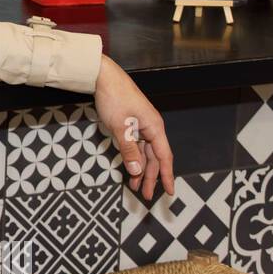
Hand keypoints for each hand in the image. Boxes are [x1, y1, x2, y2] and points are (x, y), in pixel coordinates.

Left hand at [92, 55, 174, 200]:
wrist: (104, 78)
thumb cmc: (115, 98)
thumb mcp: (120, 127)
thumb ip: (129, 149)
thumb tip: (136, 170)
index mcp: (154, 128)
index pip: (164, 157)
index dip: (166, 176)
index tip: (169, 192)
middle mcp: (151, 128)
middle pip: (154, 158)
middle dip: (150, 177)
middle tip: (145, 195)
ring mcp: (141, 126)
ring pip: (144, 153)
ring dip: (140, 170)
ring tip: (134, 186)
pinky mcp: (131, 124)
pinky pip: (136, 146)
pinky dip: (133, 158)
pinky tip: (129, 168)